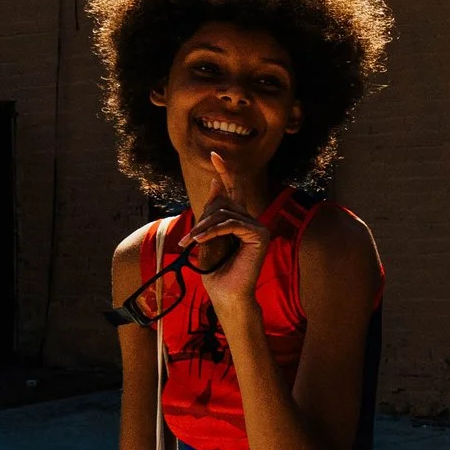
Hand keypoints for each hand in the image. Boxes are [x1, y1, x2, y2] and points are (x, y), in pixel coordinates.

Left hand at [189, 152, 270, 311]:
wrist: (225, 294)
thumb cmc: (216, 270)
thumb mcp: (208, 236)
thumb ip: (212, 213)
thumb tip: (217, 183)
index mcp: (240, 221)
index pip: (234, 190)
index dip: (225, 172)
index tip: (214, 155)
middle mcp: (251, 221)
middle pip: (223, 203)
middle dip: (203, 218)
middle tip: (189, 240)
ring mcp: (258, 227)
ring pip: (224, 214)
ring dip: (204, 228)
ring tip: (192, 242)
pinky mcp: (260, 235)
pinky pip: (231, 224)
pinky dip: (213, 231)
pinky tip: (201, 241)